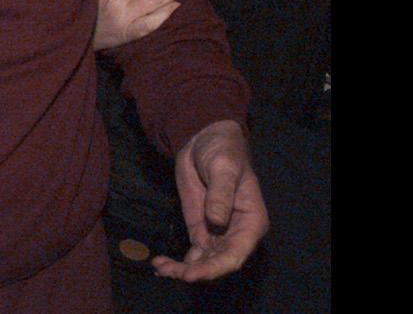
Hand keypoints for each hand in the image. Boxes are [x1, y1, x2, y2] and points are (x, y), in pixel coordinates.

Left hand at [153, 119, 268, 280]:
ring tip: (161, 268)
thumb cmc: (223, 150)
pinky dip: (178, 263)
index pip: (236, 254)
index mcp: (251, 222)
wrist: (204, 139)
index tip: (193, 273)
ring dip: (183, 270)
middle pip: (218, 264)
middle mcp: (236, 235)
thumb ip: (221, 194)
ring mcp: (217, 235)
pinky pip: (192, 254)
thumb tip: (217, 222)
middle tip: (171, 272)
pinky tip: (160, 265)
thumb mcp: (223, 168)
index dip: (215, 268)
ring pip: (203, 262)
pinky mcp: (200, 230)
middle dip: (196, 272)